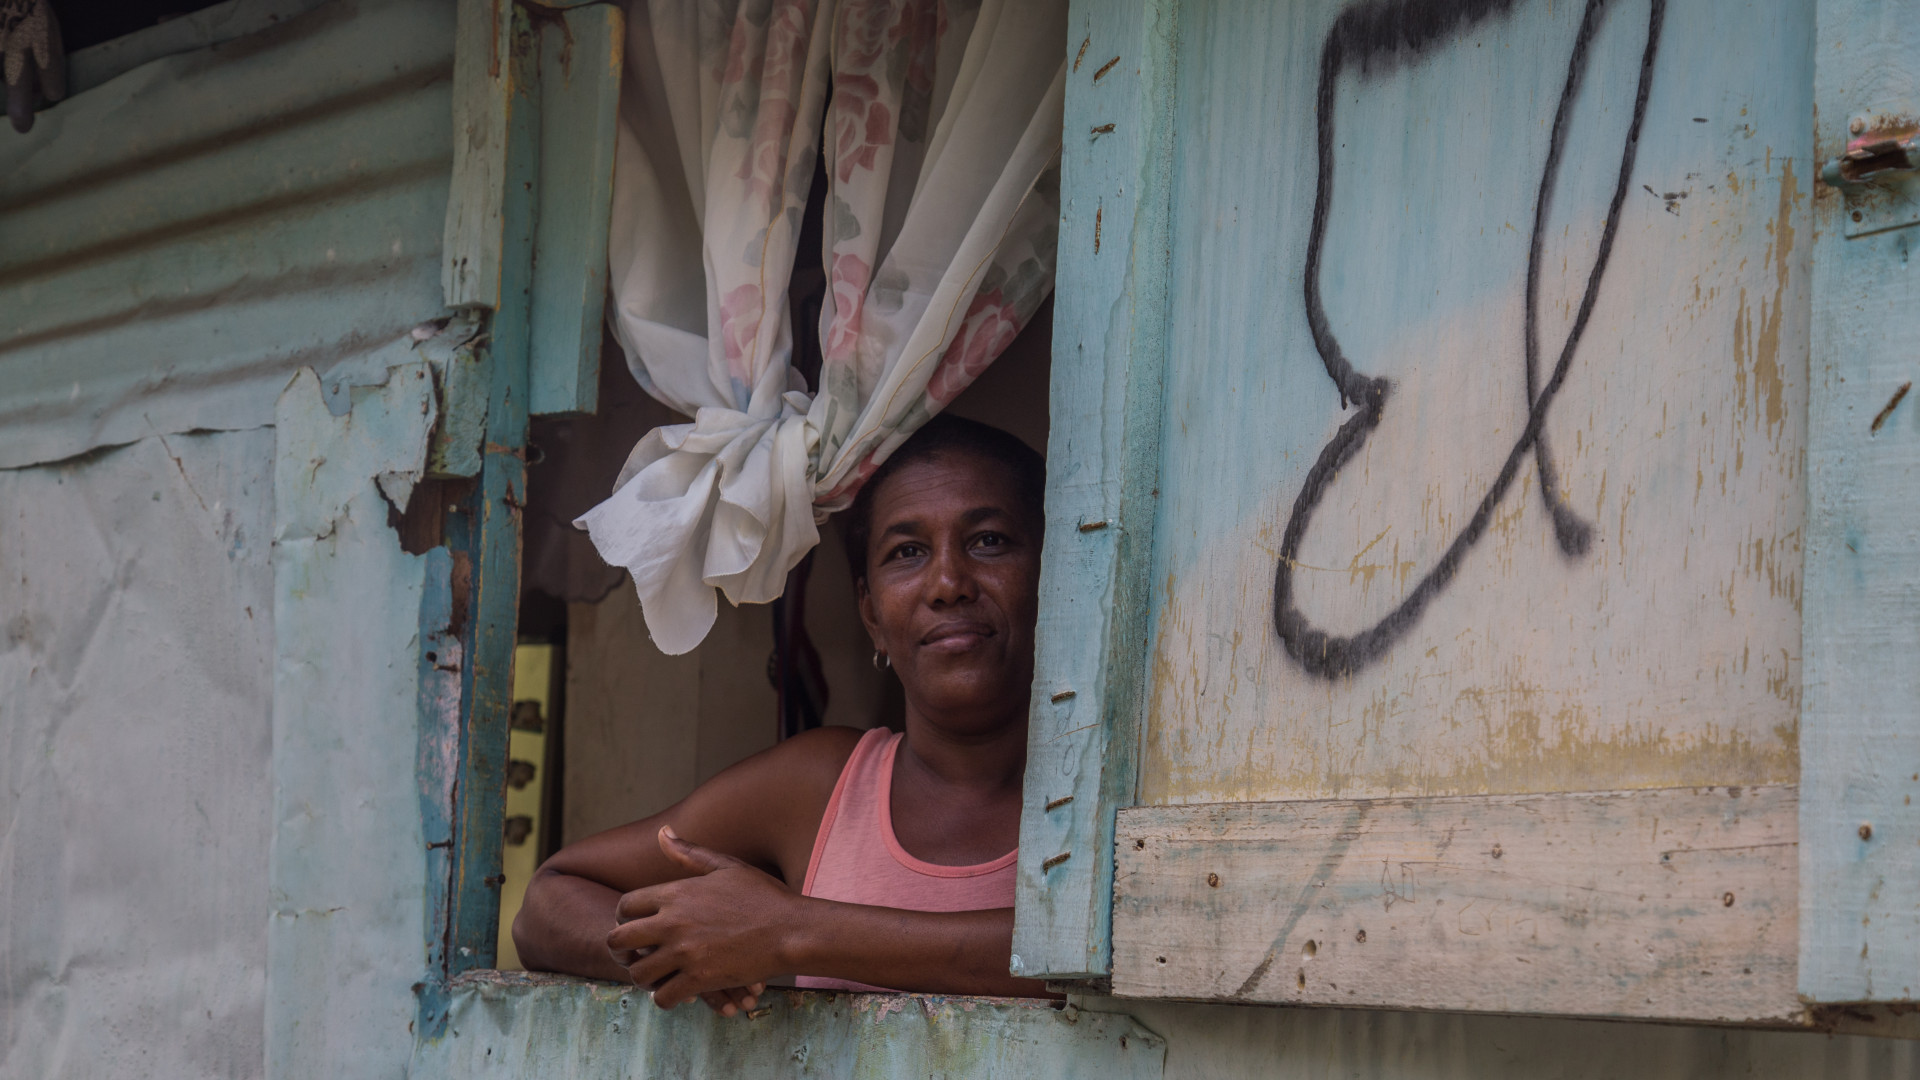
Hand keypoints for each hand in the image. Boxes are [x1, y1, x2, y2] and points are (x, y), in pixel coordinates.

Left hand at [606, 826, 802, 1011]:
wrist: (792, 929)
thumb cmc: (763, 896)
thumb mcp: (726, 867)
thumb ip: (689, 853)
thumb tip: (662, 832)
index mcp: (676, 893)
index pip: (625, 905)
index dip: (622, 918)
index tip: (633, 927)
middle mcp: (673, 922)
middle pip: (618, 941)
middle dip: (620, 951)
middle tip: (633, 957)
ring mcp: (685, 952)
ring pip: (638, 974)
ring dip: (643, 978)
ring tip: (657, 977)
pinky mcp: (700, 979)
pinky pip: (664, 997)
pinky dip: (666, 999)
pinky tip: (677, 992)